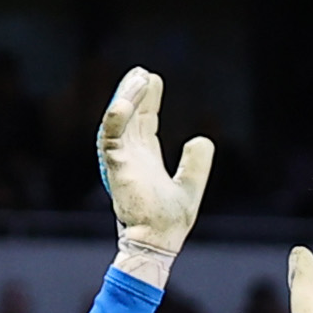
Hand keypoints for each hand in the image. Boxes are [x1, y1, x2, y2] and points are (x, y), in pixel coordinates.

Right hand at [97, 67, 213, 265]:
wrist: (160, 242)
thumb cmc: (170, 222)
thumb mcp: (191, 186)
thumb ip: (197, 163)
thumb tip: (202, 138)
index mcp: (145, 159)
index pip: (144, 122)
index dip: (147, 101)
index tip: (152, 80)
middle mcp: (130, 157)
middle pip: (130, 116)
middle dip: (134, 92)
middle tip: (141, 71)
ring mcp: (121, 161)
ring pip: (119, 121)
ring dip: (127, 98)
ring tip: (138, 76)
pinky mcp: (116, 167)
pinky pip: (110, 136)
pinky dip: (116, 117)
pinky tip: (124, 100)